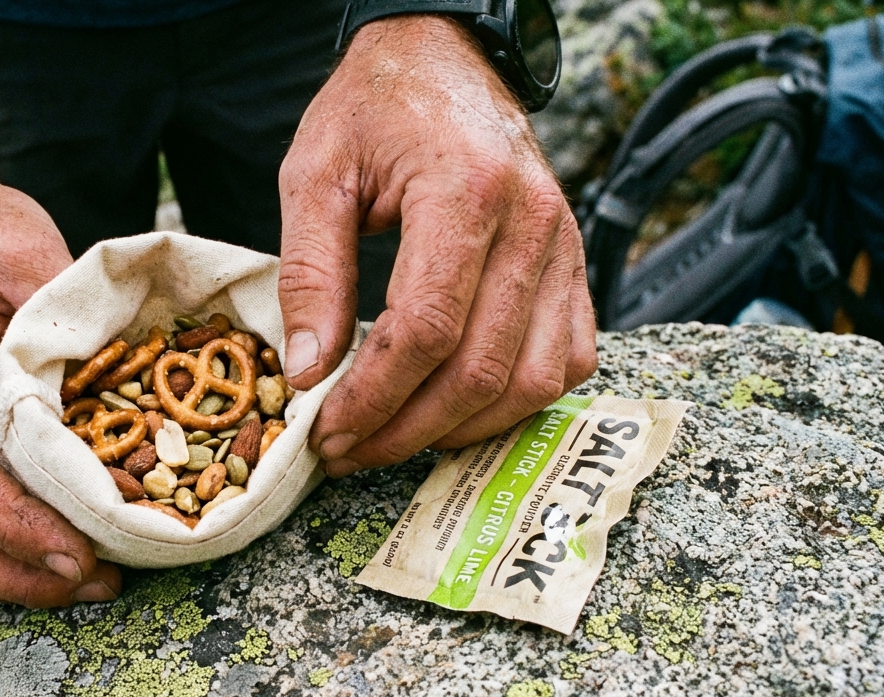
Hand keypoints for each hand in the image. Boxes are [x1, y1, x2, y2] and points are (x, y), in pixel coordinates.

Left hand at [277, 15, 596, 475]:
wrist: (442, 58)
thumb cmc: (375, 109)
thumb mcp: (315, 174)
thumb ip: (311, 274)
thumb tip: (308, 373)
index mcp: (464, 191)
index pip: (425, 328)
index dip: (374, 397)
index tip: (328, 431)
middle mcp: (532, 224)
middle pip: (481, 369)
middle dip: (408, 429)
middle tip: (349, 451)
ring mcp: (564, 247)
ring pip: (533, 380)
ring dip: (461, 430)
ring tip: (394, 439)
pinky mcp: (574, 264)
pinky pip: (569, 360)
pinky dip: (516, 403)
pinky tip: (457, 411)